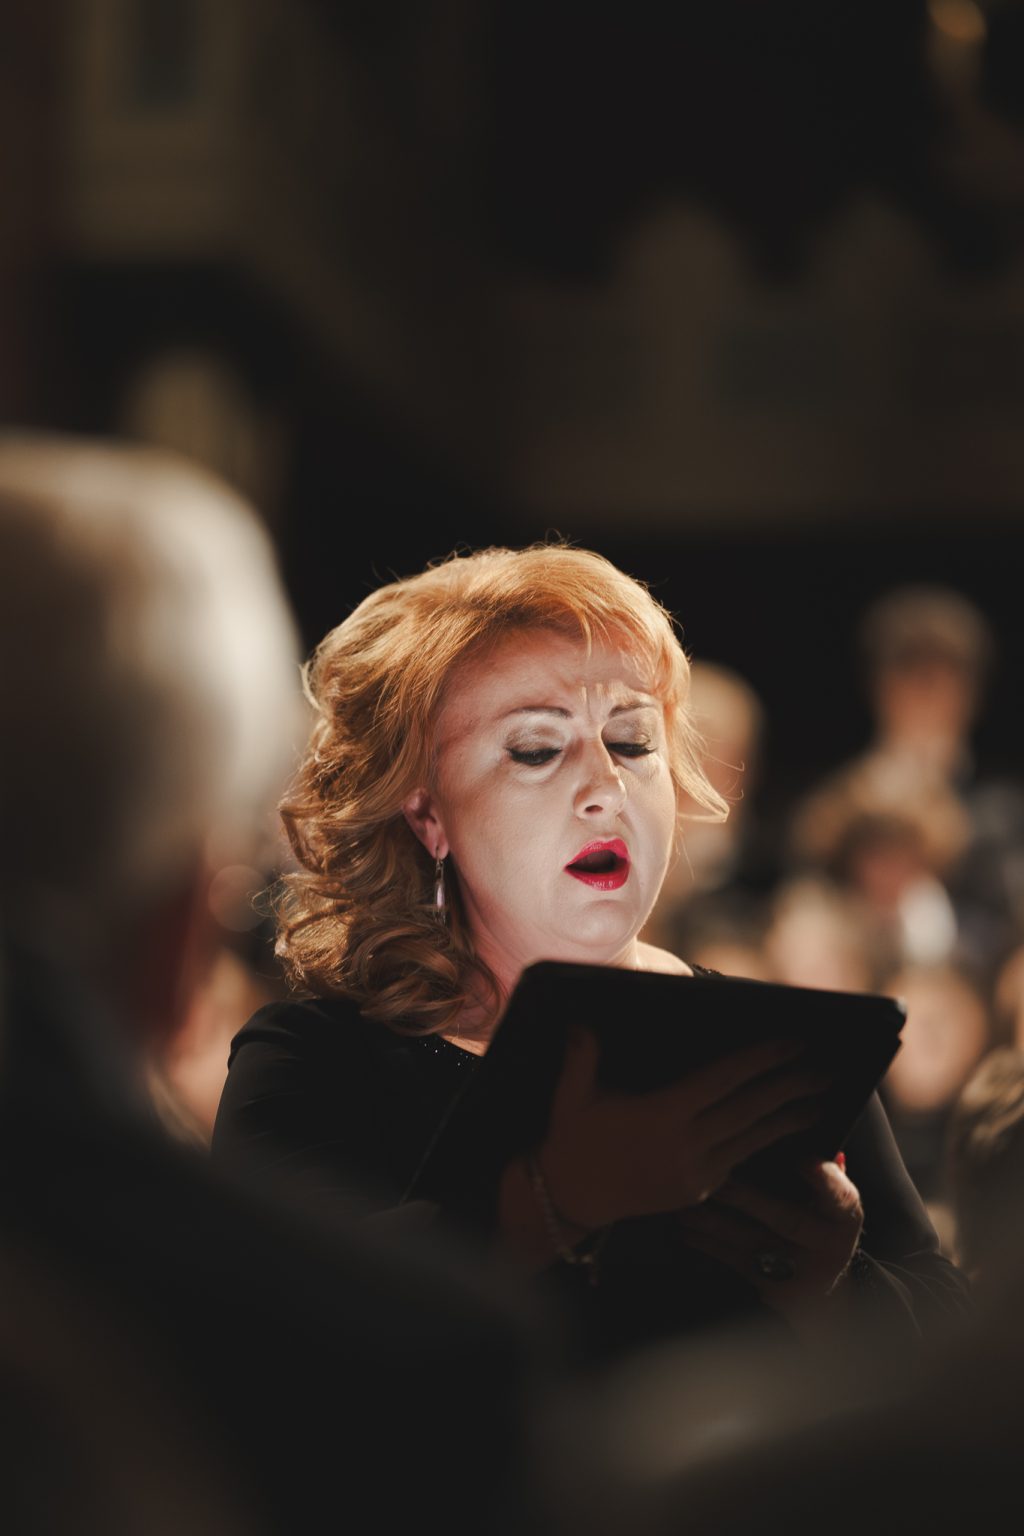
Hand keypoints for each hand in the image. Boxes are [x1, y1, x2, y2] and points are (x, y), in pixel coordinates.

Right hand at [535, 1025, 831, 1231]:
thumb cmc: (572, 1139)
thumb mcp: (572, 1095)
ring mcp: (696, 1172)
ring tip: (823, 1098)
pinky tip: (787, 1128)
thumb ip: (581, 1056)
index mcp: (663, 1115)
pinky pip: (740, 1160)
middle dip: (792, 1085)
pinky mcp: (699, 1191)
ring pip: (753, 1138)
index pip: (724, 1080)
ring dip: (790, 1116)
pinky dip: (766, 1141)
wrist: (569, 1199)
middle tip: (827, 1067)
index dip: (762, 1059)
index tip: (794, 1041)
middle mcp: (686, 1145)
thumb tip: (580, 1020)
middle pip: (750, 1109)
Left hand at [675, 1157, 863, 1318]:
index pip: (841, 1196)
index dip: (823, 1179)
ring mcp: (796, 1271)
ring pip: (750, 1242)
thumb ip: (825, 1175)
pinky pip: (732, 1261)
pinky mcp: (769, 1288)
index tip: (802, 1159)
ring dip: (712, 1221)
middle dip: (747, 1198)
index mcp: (843, 1219)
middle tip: (717, 1177)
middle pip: (786, 1219)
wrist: (823, 1296)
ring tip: (686, 1201)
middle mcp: (825, 1247)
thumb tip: (814, 1140)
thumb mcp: (834, 1204)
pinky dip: (704, 1244)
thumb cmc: (821, 1228)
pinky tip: (683, 1228)